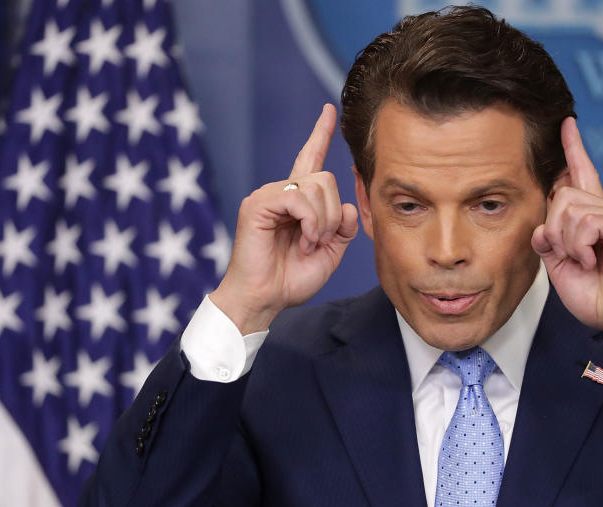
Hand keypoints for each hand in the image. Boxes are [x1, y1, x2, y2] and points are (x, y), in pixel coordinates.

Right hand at [210, 104, 358, 333]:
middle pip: (325, 178)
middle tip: (318, 242)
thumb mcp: (330, 252)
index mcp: (298, 201)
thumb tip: (345, 204)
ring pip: (315, 187)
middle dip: (332, 214)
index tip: (329, 110)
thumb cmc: (291, 278)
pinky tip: (303, 241)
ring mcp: (268, 195)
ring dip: (322, 222)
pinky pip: (299, 198)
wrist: (264, 299)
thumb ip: (342, 227)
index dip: (320, 133)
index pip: (310, 158)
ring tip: (308, 245)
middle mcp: (282, 192)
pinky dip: (309, 222)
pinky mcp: (257, 204)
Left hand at [531, 117, 602, 351]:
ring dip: (567, 242)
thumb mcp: (559, 266)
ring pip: (569, 208)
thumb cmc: (595, 296)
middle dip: (554, 229)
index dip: (573, 148)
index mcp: (591, 216)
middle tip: (571, 256)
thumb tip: (542, 224)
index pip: (580, 173)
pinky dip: (580, 246)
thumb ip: (548, 240)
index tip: (566, 123)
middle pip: (560, 194)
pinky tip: (592, 261)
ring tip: (584, 261)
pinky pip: (586, 222)